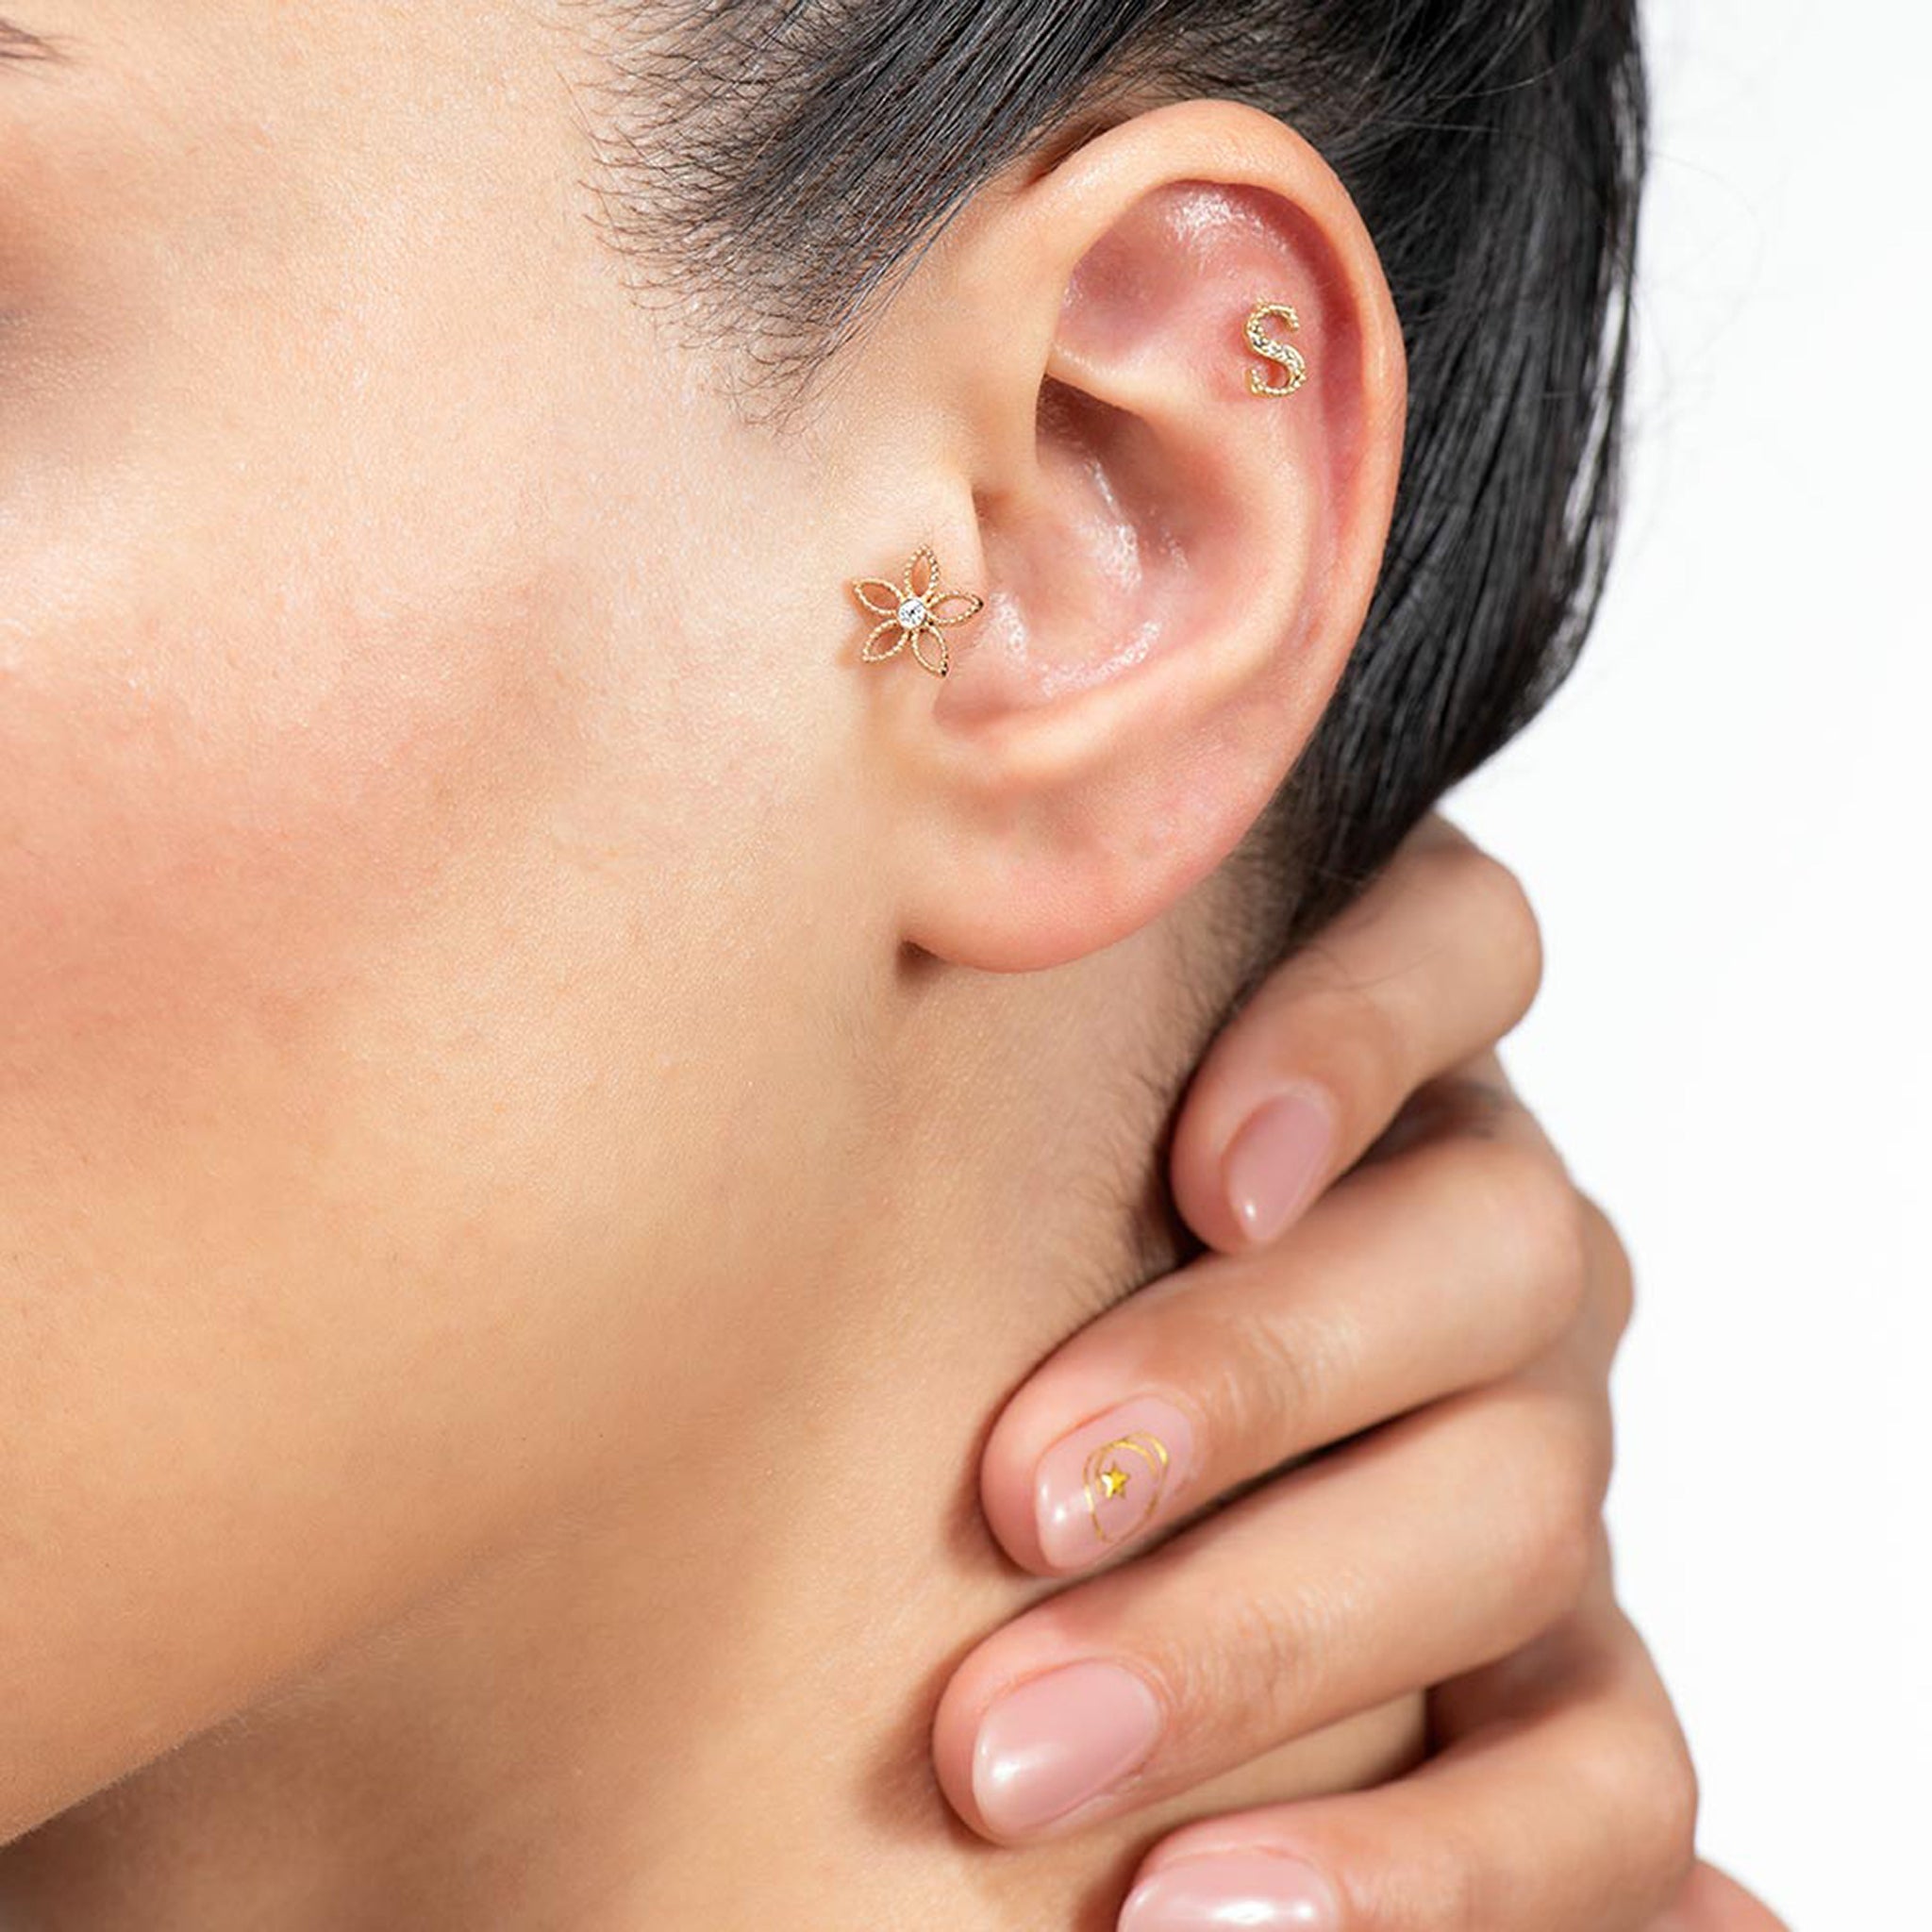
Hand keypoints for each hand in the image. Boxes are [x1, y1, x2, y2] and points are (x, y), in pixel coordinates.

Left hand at [930, 817, 1784, 1929]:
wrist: (955, 1568)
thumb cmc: (900, 1286)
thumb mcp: (912, 1150)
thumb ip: (919, 1022)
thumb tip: (844, 820)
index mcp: (1350, 1074)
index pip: (1461, 943)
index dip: (1365, 1029)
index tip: (1197, 1168)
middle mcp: (1476, 1246)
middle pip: (1482, 1255)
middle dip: (1249, 1382)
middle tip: (1011, 1503)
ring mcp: (1538, 1471)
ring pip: (1522, 1515)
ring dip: (1269, 1639)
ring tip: (1012, 1763)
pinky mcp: (1568, 1703)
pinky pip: (1597, 1790)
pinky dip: (1420, 1874)